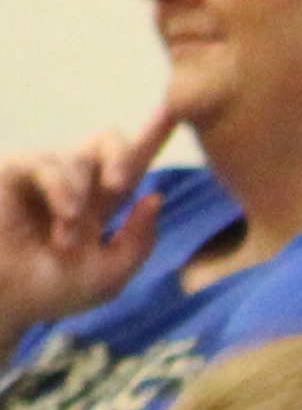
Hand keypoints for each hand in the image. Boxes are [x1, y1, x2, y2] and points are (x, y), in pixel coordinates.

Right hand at [0, 104, 175, 342]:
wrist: (6, 300)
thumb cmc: (51, 292)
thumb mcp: (109, 276)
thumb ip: (138, 241)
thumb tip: (155, 196)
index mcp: (101, 205)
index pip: (133, 165)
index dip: (153, 136)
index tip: (176, 109)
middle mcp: (74, 184)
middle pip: (106, 141)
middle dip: (121, 153)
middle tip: (119, 183)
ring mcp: (42, 177)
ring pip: (76, 159)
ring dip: (77, 198)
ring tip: (65, 238)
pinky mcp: (13, 173)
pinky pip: (44, 163)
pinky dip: (59, 189)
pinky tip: (62, 215)